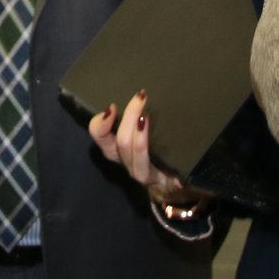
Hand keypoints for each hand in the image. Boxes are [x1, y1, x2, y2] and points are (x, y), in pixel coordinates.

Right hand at [87, 90, 208, 207]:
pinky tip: (177, 175)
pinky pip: (167, 181)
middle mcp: (128, 164)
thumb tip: (140, 93)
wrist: (173, 183)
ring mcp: (147, 176)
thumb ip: (138, 114)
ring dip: (141, 139)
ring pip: (139, 160)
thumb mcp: (143, 129)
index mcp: (118, 150)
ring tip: (146, 119)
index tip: (112, 107)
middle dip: (129, 119)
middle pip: (121, 145)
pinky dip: (171, 177)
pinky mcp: (167, 186)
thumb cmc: (155, 149)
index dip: (100, 124)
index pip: (100, 137)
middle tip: (141, 97)